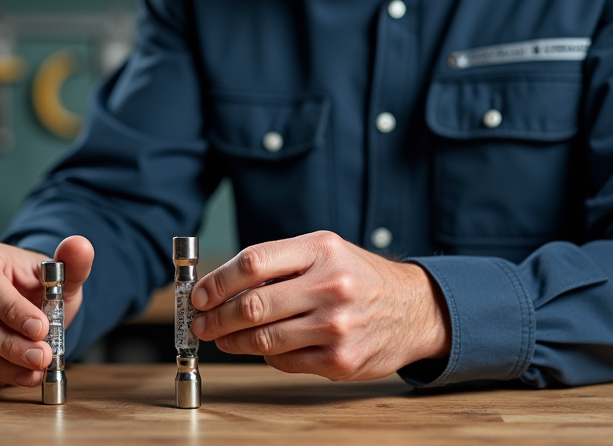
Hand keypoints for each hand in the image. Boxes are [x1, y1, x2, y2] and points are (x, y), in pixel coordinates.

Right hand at [0, 236, 93, 388]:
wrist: (27, 299)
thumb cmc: (39, 283)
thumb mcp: (60, 273)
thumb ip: (74, 262)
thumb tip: (81, 246)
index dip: (12, 310)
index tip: (41, 328)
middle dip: (11, 345)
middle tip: (43, 357)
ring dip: (5, 366)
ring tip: (37, 371)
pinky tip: (23, 376)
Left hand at [190, 231, 449, 379]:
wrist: (413, 309)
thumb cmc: (359, 277)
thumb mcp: (325, 252)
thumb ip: (279, 264)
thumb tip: (222, 286)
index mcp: (322, 250)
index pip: (253, 263)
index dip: (217, 281)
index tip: (199, 294)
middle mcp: (331, 285)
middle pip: (253, 304)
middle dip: (217, 317)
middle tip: (201, 322)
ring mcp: (337, 326)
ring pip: (264, 338)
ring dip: (233, 341)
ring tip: (222, 337)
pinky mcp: (340, 359)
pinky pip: (285, 361)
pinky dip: (265, 355)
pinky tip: (261, 347)